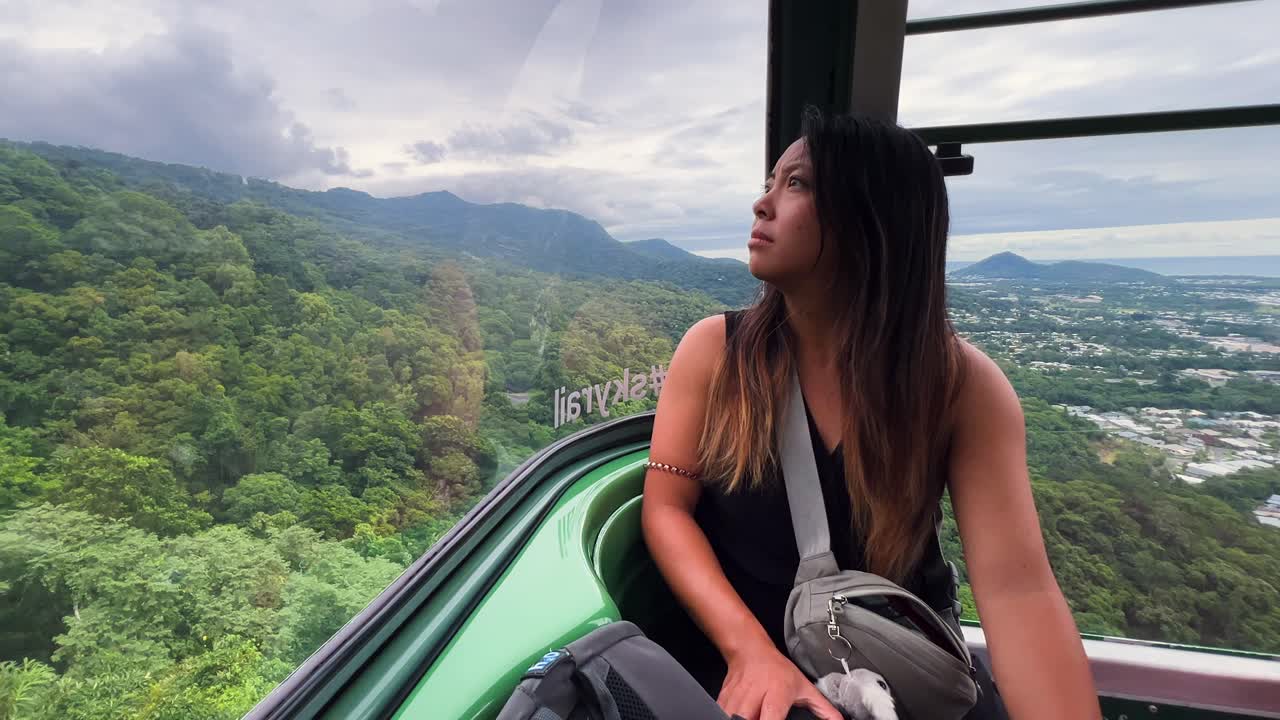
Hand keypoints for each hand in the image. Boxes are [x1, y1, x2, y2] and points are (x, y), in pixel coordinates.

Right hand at [717, 644, 842, 719]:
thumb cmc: (776, 669)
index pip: (771, 718)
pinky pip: (721, 714)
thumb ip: (823, 709)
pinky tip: (739, 718)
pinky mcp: (723, 700)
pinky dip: (728, 718)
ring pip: (731, 717)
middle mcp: (754, 696)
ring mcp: (736, 699)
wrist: (750, 651)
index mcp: (776, 694)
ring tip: (753, 718)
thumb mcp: (803, 687)